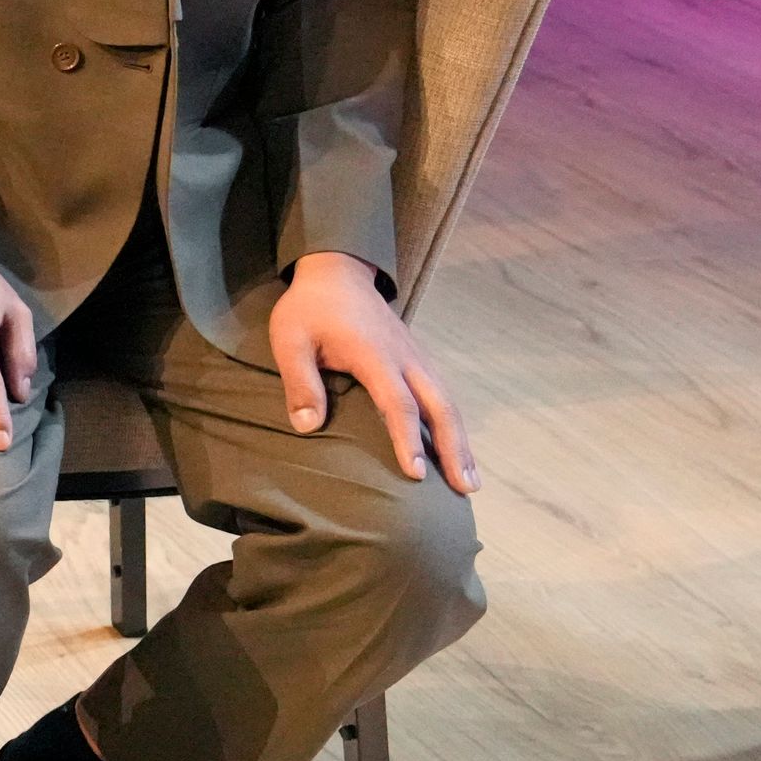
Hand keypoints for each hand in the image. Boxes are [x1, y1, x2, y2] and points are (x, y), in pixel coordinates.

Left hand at [269, 251, 478, 491]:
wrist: (336, 272)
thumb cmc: (309, 309)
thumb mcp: (290, 341)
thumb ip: (300, 382)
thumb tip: (308, 427)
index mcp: (376, 355)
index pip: (398, 403)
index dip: (408, 439)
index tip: (416, 473)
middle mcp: (406, 358)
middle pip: (440, 407)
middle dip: (454, 449)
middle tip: (466, 488)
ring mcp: (416, 357)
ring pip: (448, 403)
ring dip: (461, 441)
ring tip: (470, 482)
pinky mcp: (418, 358)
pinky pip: (442, 395)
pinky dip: (453, 425)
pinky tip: (456, 450)